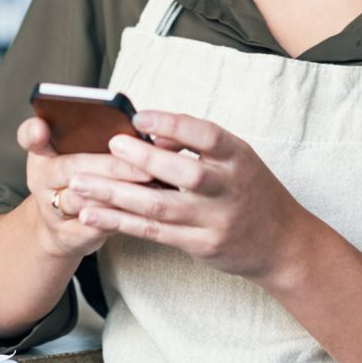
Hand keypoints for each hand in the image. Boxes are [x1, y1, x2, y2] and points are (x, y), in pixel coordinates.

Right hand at [17, 115, 157, 261]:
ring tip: (149, 184)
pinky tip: (142, 209)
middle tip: (143, 163)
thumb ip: (97, 137)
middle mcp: (41, 179)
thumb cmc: (79, 179)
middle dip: (110, 165)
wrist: (63, 227)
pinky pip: (93, 226)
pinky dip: (118, 218)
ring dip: (117, 193)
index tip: (42, 127)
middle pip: (71, 167)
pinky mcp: (66, 235)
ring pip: (82, 200)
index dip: (33, 132)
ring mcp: (51, 209)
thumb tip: (143, 125)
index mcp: (42, 152)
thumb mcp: (77, 154)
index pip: (30, 136)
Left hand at [65, 110, 311, 282]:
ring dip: (114, 195)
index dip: (173, 123)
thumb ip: (197, 146)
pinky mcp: (200, 245)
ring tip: (79, 184)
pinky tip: (92, 215)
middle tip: (107, 147)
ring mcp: (215, 220)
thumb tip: (152, 132)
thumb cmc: (251, 191)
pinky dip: (119, 222)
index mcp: (239, 158)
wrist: (282, 244)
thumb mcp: (236, 159)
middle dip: (142, 159)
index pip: (207, 135)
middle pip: (183, 173)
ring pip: (159, 207)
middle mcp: (229, 189)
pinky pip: (153, 233)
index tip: (140, 116)